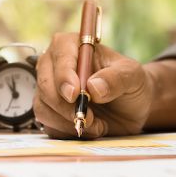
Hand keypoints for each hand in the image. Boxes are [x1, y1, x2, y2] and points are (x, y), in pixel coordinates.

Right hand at [34, 32, 153, 138]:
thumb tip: (93, 86)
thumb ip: (117, 78)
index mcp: (72, 45)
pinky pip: (48, 124)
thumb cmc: (129, 83)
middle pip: (45, 84)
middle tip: (89, 117)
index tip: (74, 94)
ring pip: (43, 107)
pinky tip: (89, 129)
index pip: (60, 56)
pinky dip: (67, 131)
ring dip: (68, 121)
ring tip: (96, 124)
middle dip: (65, 105)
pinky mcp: (49, 111)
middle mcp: (54, 65)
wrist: (130, 107)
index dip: (64, 76)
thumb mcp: (132, 75)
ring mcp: (49, 89)